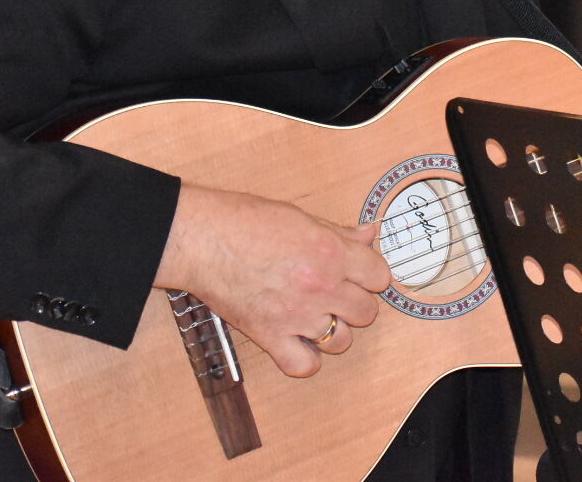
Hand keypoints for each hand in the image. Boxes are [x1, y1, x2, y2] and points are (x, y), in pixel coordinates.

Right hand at [155, 185, 390, 376]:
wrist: (202, 239)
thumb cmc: (245, 221)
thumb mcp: (300, 217)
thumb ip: (338, 232)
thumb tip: (369, 235)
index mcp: (331, 252)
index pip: (379, 276)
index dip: (370, 275)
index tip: (359, 275)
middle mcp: (320, 286)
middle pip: (366, 312)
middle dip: (355, 303)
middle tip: (336, 295)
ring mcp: (297, 315)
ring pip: (341, 342)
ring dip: (333, 331)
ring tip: (316, 317)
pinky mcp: (269, 336)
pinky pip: (304, 365)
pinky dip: (305, 358)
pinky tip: (298, 342)